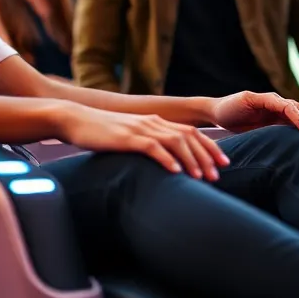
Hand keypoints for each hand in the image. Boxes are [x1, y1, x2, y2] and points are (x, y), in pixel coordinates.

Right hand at [56, 104, 228, 180]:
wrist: (75, 120)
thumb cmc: (101, 132)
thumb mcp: (129, 136)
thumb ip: (147, 144)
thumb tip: (163, 162)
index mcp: (155, 121)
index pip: (191, 132)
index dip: (210, 147)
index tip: (223, 164)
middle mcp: (152, 122)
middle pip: (189, 137)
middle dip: (206, 157)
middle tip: (218, 176)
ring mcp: (139, 129)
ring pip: (175, 142)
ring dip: (191, 160)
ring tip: (201, 177)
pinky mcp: (126, 138)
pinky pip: (152, 147)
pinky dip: (166, 159)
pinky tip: (176, 172)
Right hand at [209, 91, 298, 136]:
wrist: (214, 113)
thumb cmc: (237, 125)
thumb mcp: (262, 137)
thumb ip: (278, 142)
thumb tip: (297, 162)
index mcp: (283, 115)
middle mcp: (280, 106)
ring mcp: (271, 100)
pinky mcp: (258, 98)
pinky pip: (281, 105)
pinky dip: (293, 115)